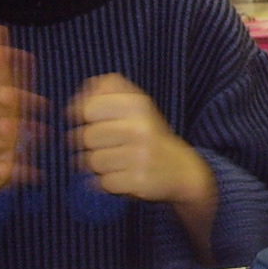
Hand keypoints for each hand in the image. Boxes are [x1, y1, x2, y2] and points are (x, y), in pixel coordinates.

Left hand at [69, 74, 214, 208]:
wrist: (182, 169)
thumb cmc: (150, 134)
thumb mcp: (138, 105)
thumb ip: (112, 88)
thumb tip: (87, 86)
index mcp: (138, 105)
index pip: (90, 108)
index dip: (85, 116)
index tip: (92, 121)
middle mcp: (141, 128)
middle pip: (87, 137)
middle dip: (92, 144)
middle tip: (109, 145)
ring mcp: (141, 155)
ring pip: (93, 161)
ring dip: (100, 165)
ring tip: (117, 162)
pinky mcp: (139, 180)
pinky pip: (104, 182)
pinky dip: (109, 182)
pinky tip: (123, 176)